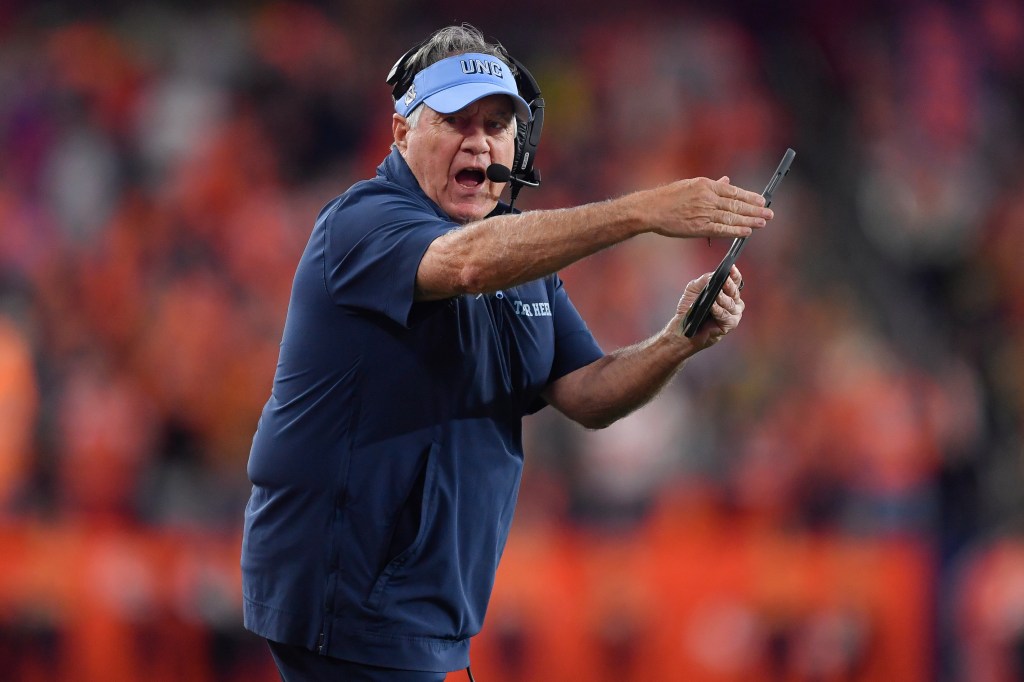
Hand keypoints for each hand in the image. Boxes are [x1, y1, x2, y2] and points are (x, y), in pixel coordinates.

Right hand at [642, 176, 772, 239]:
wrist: (650, 209)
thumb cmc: (667, 197)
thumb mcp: (691, 184)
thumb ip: (711, 184)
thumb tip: (727, 181)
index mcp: (706, 185)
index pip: (734, 191)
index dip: (750, 197)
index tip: (761, 200)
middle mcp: (708, 198)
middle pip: (736, 204)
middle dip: (755, 209)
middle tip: (769, 213)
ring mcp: (704, 213)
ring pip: (732, 217)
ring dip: (749, 220)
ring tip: (762, 222)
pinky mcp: (698, 227)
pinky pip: (721, 229)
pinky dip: (735, 231)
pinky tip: (746, 232)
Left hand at [674, 266, 744, 346]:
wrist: (683, 327)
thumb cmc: (690, 308)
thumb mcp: (694, 288)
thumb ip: (705, 279)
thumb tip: (714, 275)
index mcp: (727, 292)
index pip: (735, 281)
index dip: (734, 274)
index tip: (731, 268)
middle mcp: (733, 302)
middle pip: (735, 291)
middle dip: (729, 285)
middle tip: (724, 281)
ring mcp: (733, 314)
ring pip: (731, 303)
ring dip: (723, 299)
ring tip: (716, 295)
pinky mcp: (729, 325)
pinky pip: (726, 316)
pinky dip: (719, 311)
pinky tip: (712, 307)